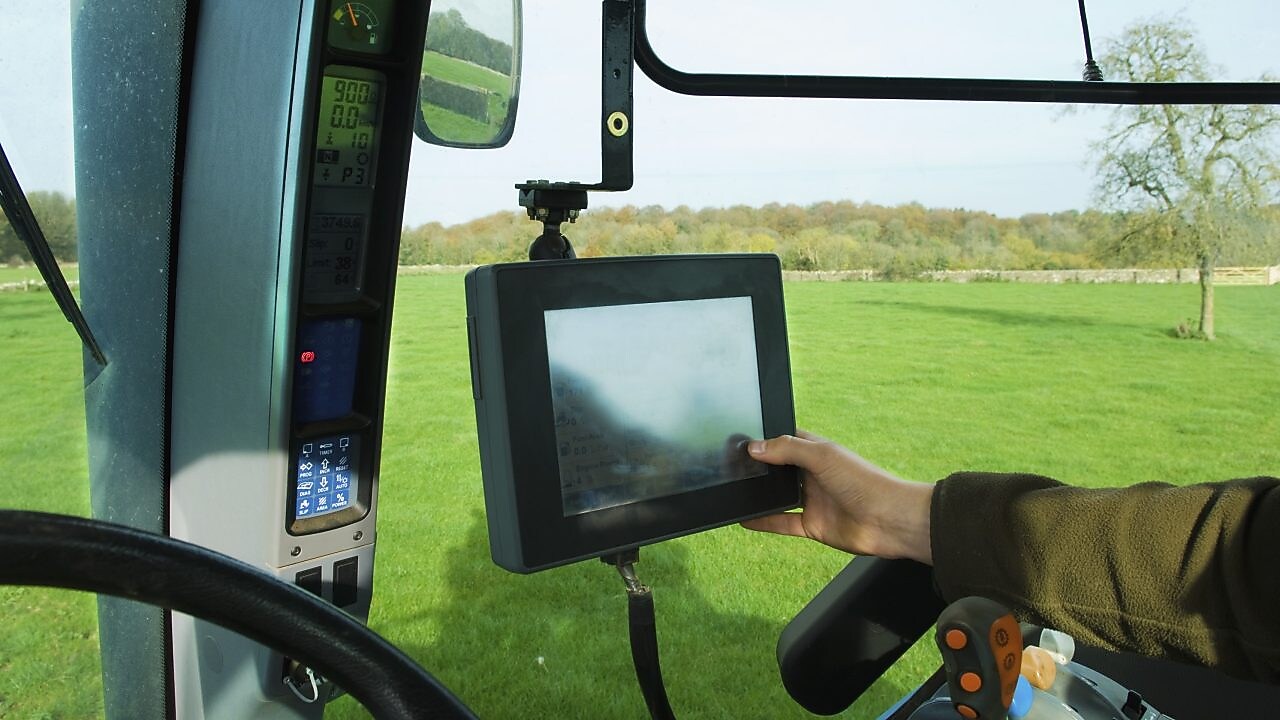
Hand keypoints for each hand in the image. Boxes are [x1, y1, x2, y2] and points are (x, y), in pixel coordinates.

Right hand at [741, 431, 933, 563]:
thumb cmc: (864, 481)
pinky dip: (764, 522)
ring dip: (760, 494)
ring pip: (778, 496)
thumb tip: (755, 447)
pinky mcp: (812, 526)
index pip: (787, 440)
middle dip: (759, 467)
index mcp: (818, 452)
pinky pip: (782, 523)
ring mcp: (813, 501)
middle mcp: (814, 475)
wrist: (889, 520)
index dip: (767, 439)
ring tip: (732, 489)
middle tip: (731, 465)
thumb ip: (787, 450)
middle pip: (780, 469)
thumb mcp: (822, 456)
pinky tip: (744, 519)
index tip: (742, 439)